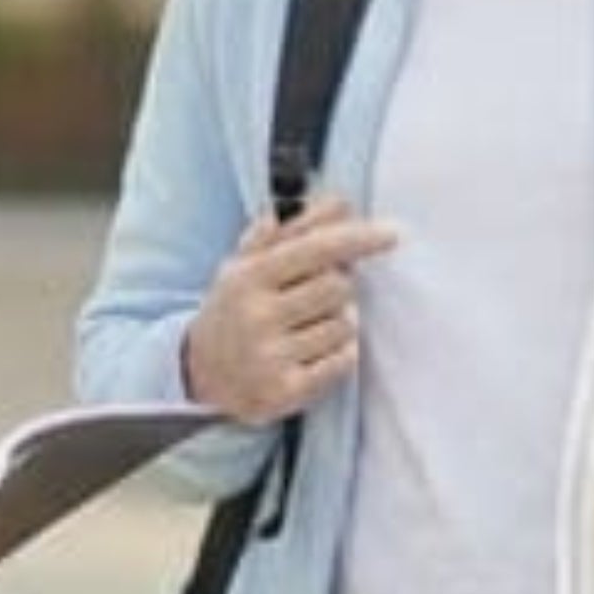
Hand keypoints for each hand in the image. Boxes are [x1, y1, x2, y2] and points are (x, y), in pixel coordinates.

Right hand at [183, 195, 399, 427]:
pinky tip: (313, 354)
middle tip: (315, 297)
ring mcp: (271, 357)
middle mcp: (257, 316)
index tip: (392, 234)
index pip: (316, 249)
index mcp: (249, 277)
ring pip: (345, 325)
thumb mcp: (246, 263)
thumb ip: (290, 229)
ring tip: (308, 329)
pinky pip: (344, 361)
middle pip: (338, 287)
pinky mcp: (286, 391)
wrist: (201, 373)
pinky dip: (341, 355)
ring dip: (339, 324)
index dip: (357, 238)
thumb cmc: (235, 309)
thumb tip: (338, 202)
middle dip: (339, 288)